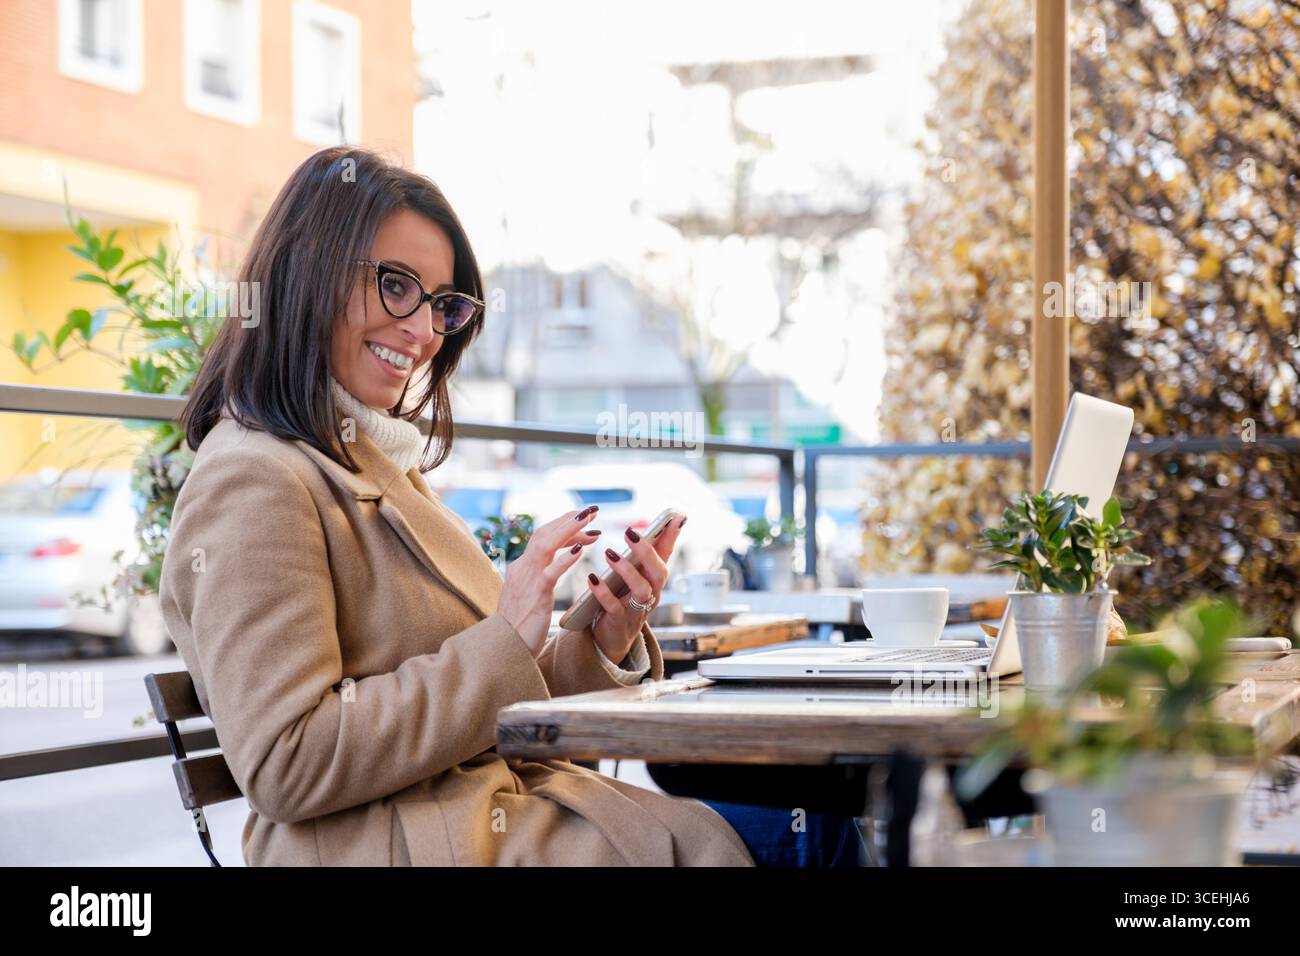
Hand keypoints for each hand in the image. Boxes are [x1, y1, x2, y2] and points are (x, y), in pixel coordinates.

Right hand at [497, 506, 601, 654]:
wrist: (504, 649)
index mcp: (522, 567)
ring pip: (545, 545)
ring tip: (588, 520)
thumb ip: (541, 577)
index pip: (543, 537)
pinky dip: (565, 559)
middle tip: (591, 511)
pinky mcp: (535, 596)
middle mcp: (522, 568)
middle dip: (568, 520)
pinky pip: (550, 573)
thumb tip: (558, 562)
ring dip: (568, 529)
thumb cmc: (520, 626)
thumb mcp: (529, 594)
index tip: (584, 520)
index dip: (564, 525)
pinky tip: (580, 551)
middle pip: (544, 534)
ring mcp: (527, 580)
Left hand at [586, 514, 686, 664]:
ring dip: (627, 570)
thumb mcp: (638, 575)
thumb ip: (646, 553)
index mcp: (654, 579)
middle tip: (631, 532)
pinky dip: (603, 592)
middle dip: (647, 551)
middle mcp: (651, 593)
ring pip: (641, 589)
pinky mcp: (619, 621)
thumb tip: (660, 524)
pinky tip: (592, 578)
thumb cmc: (625, 599)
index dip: (672, 536)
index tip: (675, 516)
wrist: (613, 637)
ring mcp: (637, 608)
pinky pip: (613, 606)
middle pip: (659, 572)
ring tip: (610, 554)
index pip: (666, 554)